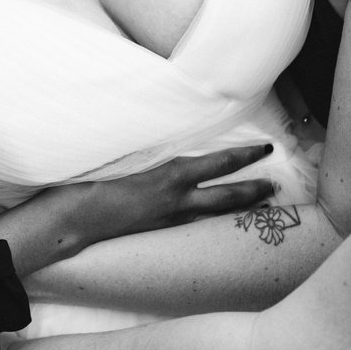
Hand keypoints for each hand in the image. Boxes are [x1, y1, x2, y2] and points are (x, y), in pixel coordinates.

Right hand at [45, 142, 277, 243]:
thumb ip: (154, 140)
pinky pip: (192, 221)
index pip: (220, 164)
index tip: (265, 150)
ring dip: (237, 208)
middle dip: (254, 191)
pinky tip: (211, 215)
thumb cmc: (95, 177)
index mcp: (172, 175)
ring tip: (258, 204)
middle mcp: (177, 200)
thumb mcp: (127, 150)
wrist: (74, 218)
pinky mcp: (157, 229)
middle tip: (275, 187)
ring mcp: (168, 219)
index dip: (246, 157)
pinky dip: (209, 216)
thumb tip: (172, 120)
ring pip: (213, 215)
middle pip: (227, 198)